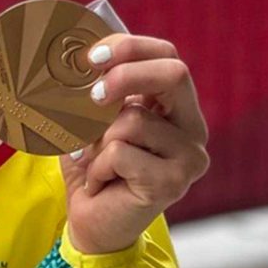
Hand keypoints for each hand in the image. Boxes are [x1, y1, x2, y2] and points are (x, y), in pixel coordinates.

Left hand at [59, 34, 209, 253]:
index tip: (92, 57)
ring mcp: (188, 156)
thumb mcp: (91, 119)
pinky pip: (120, 152)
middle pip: (173, 74)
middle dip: (125, 75)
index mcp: (174, 106)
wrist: (92, 220)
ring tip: (93, 159)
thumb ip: (95, 89)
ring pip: (133, 119)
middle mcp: (191, 128)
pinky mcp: (172, 182)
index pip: (167, 56)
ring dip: (96, 138)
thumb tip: (75, 57)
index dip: (130, 47)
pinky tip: (99, 180)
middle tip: (92, 95)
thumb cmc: (91, 164)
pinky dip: (96, 164)